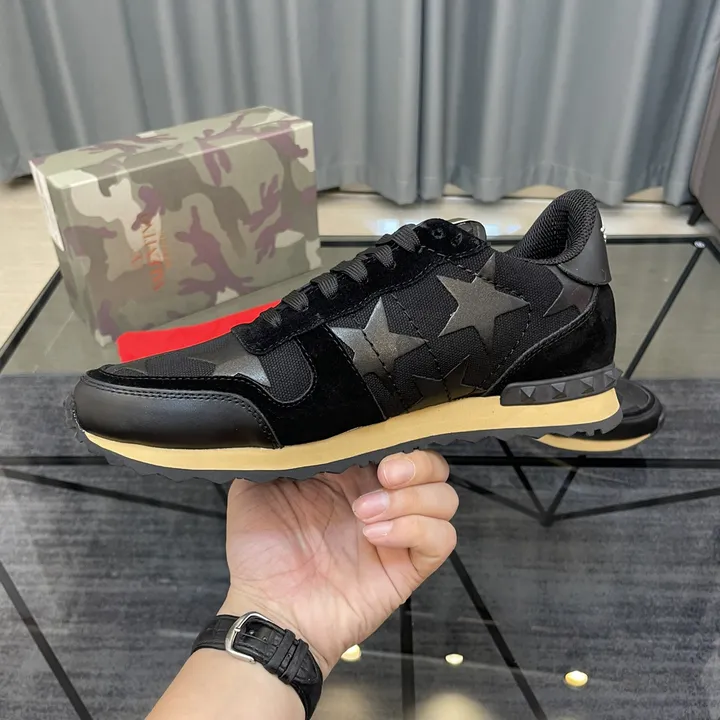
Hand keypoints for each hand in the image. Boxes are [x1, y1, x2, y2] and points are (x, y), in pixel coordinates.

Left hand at [220, 451, 457, 675]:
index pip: (396, 443)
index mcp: (350, 476)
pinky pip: (441, 539)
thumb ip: (273, 454)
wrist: (267, 608)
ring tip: (366, 514)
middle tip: (385, 475)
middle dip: (417, 464)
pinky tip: (377, 536)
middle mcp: (380, 499)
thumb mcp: (253, 488)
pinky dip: (417, 529)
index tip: (376, 447)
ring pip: (445, 499)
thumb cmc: (259, 554)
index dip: (396, 438)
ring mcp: (397, 533)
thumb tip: (280, 422)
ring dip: (410, 500)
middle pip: (434, 466)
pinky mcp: (406, 567)